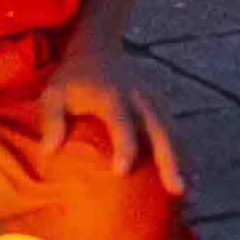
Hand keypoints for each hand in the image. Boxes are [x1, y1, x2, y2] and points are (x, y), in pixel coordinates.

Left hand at [38, 40, 186, 195]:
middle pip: (159, 130)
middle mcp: (139, 98)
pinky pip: (176, 132)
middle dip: (169, 160)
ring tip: (190, 194)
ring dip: (183, 162)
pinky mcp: (162, 105)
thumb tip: (48, 153)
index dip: (123, 147)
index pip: (121, 123)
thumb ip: (51, 121)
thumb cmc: (73, 77)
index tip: (121, 173)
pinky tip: (191, 178)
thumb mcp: (53, 93)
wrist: (99, 46)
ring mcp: (154, 101)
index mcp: (111, 96)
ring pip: (174, 133)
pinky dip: (185, 154)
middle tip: (175, 190)